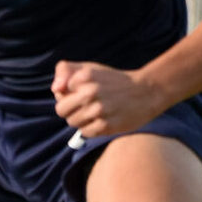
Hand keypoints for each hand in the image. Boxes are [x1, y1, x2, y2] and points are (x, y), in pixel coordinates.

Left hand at [52, 61, 167, 137]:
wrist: (145, 92)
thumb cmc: (113, 81)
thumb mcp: (89, 68)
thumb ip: (65, 71)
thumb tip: (55, 89)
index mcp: (84, 75)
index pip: (59, 93)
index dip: (69, 95)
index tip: (82, 92)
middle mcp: (90, 91)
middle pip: (61, 110)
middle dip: (71, 110)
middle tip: (86, 106)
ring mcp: (98, 110)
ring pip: (72, 122)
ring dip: (81, 120)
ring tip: (97, 112)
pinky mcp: (106, 125)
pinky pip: (85, 133)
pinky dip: (91, 129)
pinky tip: (104, 120)